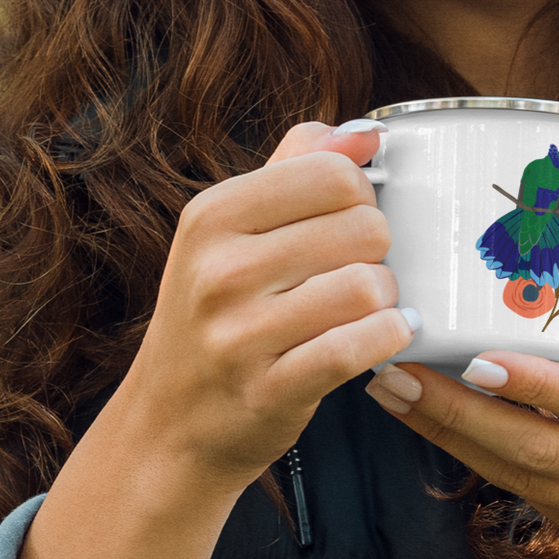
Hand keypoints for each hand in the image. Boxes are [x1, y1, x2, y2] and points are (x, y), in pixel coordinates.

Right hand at [121, 119, 418, 493]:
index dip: (360, 194)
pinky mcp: (269, 391)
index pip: (332, 173)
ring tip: (368, 306)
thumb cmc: (215, 315)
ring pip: (367, 286)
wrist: (169, 426)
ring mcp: (239, 335)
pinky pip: (358, 348)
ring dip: (385, 298)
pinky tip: (386, 335)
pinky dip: (388, 338)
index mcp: (212, 215)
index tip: (349, 218)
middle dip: (377, 248)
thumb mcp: (230, 230)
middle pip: (362, 227)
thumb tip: (365, 132)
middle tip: (357, 268)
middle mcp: (218, 271)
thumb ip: (297, 166)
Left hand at [366, 269, 558, 558]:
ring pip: (516, 477)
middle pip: (530, 448)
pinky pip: (528, 496)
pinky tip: (442, 429)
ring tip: (394, 392)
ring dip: (450, 437)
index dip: (531, 386)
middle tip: (392, 370)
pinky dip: (480, 463)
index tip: (475, 360)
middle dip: (452, 413)